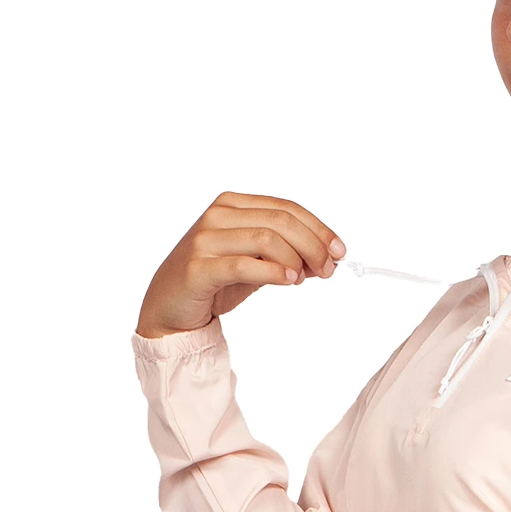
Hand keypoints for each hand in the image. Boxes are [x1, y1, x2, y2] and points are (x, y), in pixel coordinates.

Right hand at [135, 190, 347, 337]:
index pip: (286, 208)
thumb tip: (325, 257)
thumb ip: (286, 254)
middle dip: (314, 245)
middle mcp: (217, 215)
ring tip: (305, 278)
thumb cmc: (216, 281)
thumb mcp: (256, 262)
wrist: (170, 307)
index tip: (340, 251)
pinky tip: (290, 282)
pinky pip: (244, 265)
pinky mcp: (198, 267)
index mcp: (232, 204)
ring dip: (296, 260)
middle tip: (329, 270)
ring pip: (266, 239)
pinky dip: (274, 272)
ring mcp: (204, 239)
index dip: (319, 228)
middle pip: (281, 221)